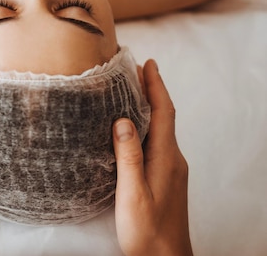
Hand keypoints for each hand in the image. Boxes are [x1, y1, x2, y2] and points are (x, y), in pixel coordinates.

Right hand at [113, 60, 192, 255]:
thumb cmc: (147, 232)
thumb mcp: (132, 194)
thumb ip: (128, 157)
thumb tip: (123, 120)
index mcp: (166, 159)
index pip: (164, 113)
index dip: (156, 86)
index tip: (148, 63)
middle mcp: (172, 160)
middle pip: (164, 116)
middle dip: (151, 90)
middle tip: (134, 70)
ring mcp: (171, 170)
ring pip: (160, 129)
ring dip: (148, 107)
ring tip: (130, 91)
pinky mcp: (165, 179)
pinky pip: (156, 142)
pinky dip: (146, 125)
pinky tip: (132, 128)